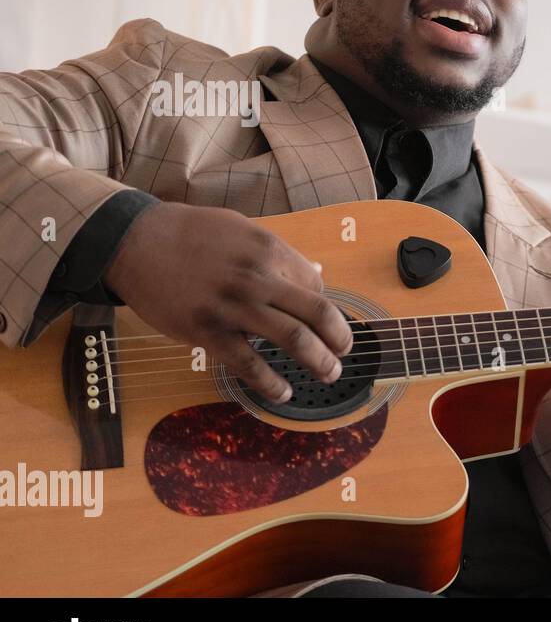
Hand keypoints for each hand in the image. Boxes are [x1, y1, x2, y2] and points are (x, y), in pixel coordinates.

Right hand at [103, 202, 352, 401]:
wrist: (134, 241)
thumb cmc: (189, 233)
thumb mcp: (242, 229)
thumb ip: (278, 254)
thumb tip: (315, 275)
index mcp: (270, 250)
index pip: (316, 285)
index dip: (325, 306)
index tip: (325, 320)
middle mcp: (258, 278)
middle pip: (317, 313)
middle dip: (339, 338)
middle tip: (345, 352)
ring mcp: (234, 307)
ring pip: (293, 339)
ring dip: (319, 361)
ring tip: (329, 374)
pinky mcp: (207, 331)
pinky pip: (249, 364)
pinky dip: (271, 383)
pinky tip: (284, 392)